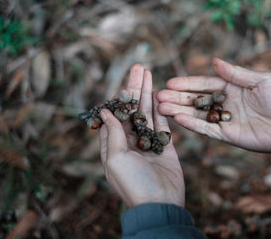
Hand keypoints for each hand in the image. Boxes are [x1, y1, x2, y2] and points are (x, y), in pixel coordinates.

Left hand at [99, 64, 184, 207]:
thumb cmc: (133, 183)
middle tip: (139, 67)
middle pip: (132, 109)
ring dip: (148, 93)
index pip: (115, 115)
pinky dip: (160, 108)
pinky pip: (161, 123)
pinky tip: (159, 93)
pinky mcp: (164, 146)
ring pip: (147, 112)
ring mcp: (148, 142)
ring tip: (149, 72)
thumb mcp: (116, 159)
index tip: (124, 82)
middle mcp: (130, 141)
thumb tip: (105, 112)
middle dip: (134, 88)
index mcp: (114, 145)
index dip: (119, 98)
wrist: (160, 203)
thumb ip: (112, 134)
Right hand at [157, 58, 270, 156]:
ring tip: (161, 107)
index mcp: (231, 88)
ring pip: (196, 115)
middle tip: (158, 96)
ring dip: (178, 111)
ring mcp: (223, 120)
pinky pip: (206, 129)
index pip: (204, 84)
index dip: (187, 83)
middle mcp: (223, 103)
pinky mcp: (226, 135)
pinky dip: (192, 125)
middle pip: (195, 100)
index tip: (170, 82)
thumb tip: (214, 61)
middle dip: (177, 97)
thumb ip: (236, 73)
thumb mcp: (261, 80)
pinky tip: (178, 119)